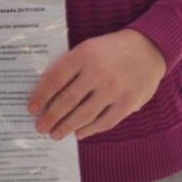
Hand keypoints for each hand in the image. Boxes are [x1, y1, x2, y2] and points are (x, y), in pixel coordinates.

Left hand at [28, 29, 166, 141]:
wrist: (149, 47)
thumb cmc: (112, 48)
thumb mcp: (89, 47)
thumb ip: (72, 66)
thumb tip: (48, 91)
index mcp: (83, 55)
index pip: (55, 79)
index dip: (41, 96)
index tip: (31, 108)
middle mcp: (97, 72)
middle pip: (67, 100)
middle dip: (51, 117)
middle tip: (40, 127)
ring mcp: (113, 89)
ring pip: (84, 114)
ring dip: (67, 126)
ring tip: (55, 134)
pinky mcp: (127, 103)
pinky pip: (104, 122)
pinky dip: (89, 130)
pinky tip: (79, 133)